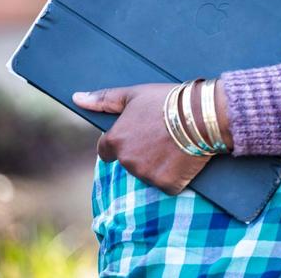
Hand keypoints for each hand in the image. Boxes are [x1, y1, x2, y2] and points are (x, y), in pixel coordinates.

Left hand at [72, 83, 209, 195]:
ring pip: (148, 173)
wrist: (204, 114)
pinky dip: (175, 174)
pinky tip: (184, 158)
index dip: (124, 140)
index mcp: (116, 141)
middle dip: (142, 151)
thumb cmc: (168, 100)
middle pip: (130, 161)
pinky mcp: (167, 185)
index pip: (107, 150)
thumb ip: (103, 99)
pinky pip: (168, 184)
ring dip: (158, 163)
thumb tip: (76, 98)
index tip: (141, 133)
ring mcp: (147, 175)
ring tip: (176, 144)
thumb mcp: (135, 95)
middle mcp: (127, 161)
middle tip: (162, 135)